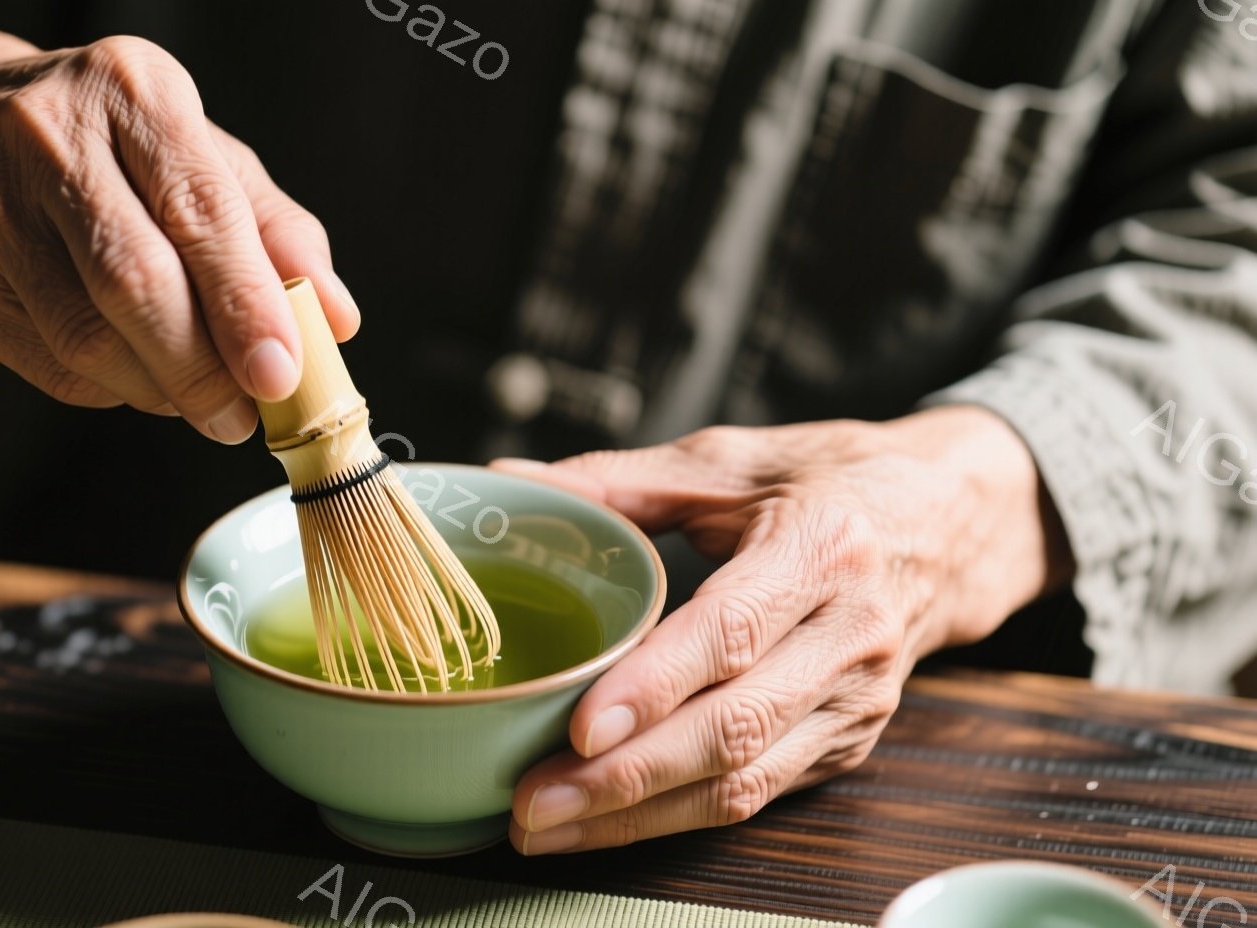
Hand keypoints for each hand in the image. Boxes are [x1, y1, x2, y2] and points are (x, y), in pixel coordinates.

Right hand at [0, 11, 357, 441]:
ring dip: (160, 390)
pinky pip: (51, 366)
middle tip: (243, 413)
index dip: (244, 302)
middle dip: (202, 367)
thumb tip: (334, 319)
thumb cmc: (107, 146)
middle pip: (132, 281)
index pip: (197, 209)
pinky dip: (112, 390)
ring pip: (86, 338)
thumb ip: (276, 233)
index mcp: (129, 90)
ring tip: (200, 399)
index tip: (282, 371)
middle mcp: (47, 138)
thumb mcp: (201, 155)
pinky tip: (138, 376)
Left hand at [495, 405, 1071, 852]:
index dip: (657, 685)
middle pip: (733, 726)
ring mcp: (857, 700)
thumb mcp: (730, 459)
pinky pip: (759, 794)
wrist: (952, 523)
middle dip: (627, 776)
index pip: (732, 630)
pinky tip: (606, 822)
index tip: (581, 725)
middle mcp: (849, 633)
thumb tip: (508, 483)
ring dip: (640, 815)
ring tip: (547, 825)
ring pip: (744, 780)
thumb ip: (617, 478)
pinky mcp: (848, 742)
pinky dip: (677, 817)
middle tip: (532, 799)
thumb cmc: (831, 482)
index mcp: (820, 547)